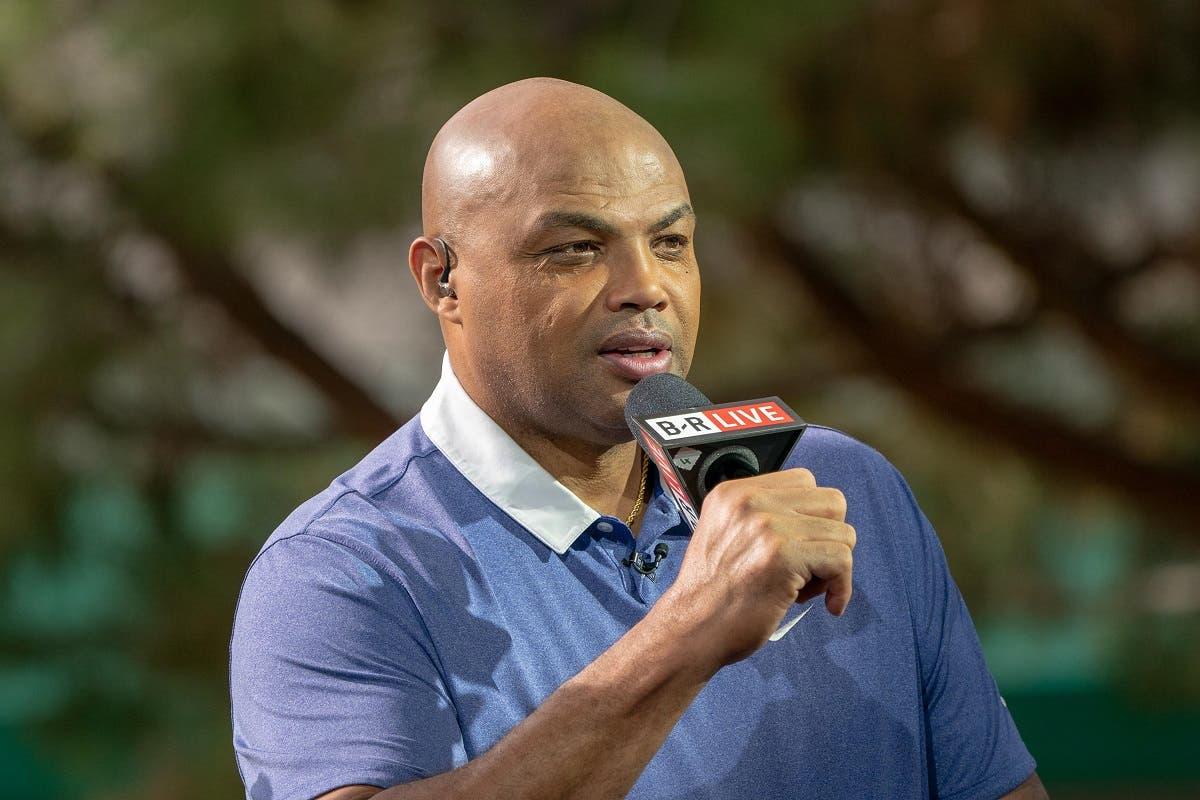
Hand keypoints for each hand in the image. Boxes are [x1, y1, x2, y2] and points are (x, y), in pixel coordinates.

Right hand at [656, 468, 855, 667]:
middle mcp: (751, 501)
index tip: (801, 548)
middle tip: (808, 569)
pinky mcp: (783, 555)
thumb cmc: (713, 595)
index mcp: (734, 493)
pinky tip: (829, 604)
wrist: (692, 629)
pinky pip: (842, 559)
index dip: (812, 518)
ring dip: (834, 566)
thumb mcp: (726, 534)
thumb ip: (762, 518)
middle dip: (830, 537)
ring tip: (805, 589)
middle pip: (831, 501)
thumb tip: (815, 520)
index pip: (804, 482)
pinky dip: (843, 587)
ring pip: (842, 532)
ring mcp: (767, 526)